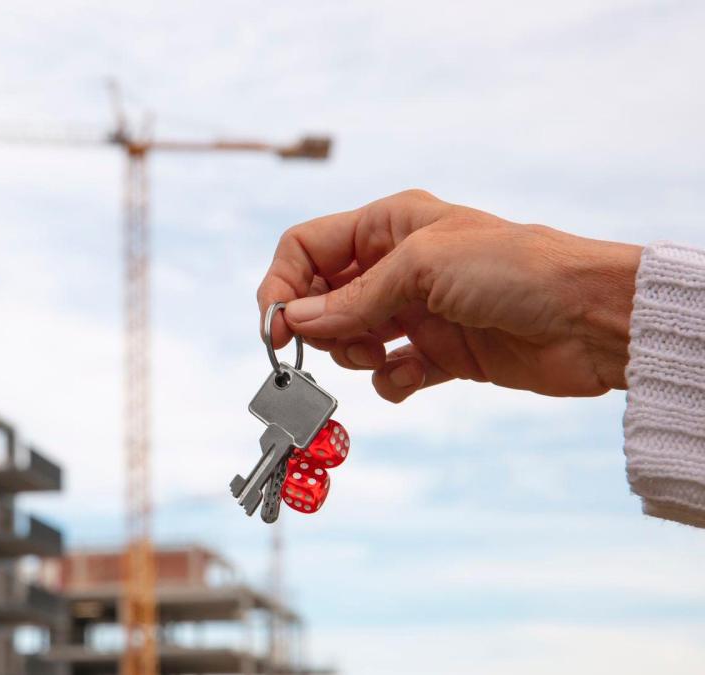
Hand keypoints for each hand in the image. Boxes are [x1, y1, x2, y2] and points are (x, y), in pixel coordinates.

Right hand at [257, 190, 641, 401]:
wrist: (591, 320)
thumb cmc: (515, 269)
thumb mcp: (422, 267)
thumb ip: (352, 298)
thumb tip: (292, 321)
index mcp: (389, 226)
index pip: (307, 248)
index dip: (283, 285)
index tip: (274, 328)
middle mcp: (397, 266)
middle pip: (321, 298)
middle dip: (318, 326)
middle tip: (338, 343)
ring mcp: (417, 312)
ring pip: (349, 339)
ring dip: (354, 354)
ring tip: (383, 355)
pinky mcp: (440, 354)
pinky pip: (389, 374)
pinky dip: (391, 381)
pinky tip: (413, 376)